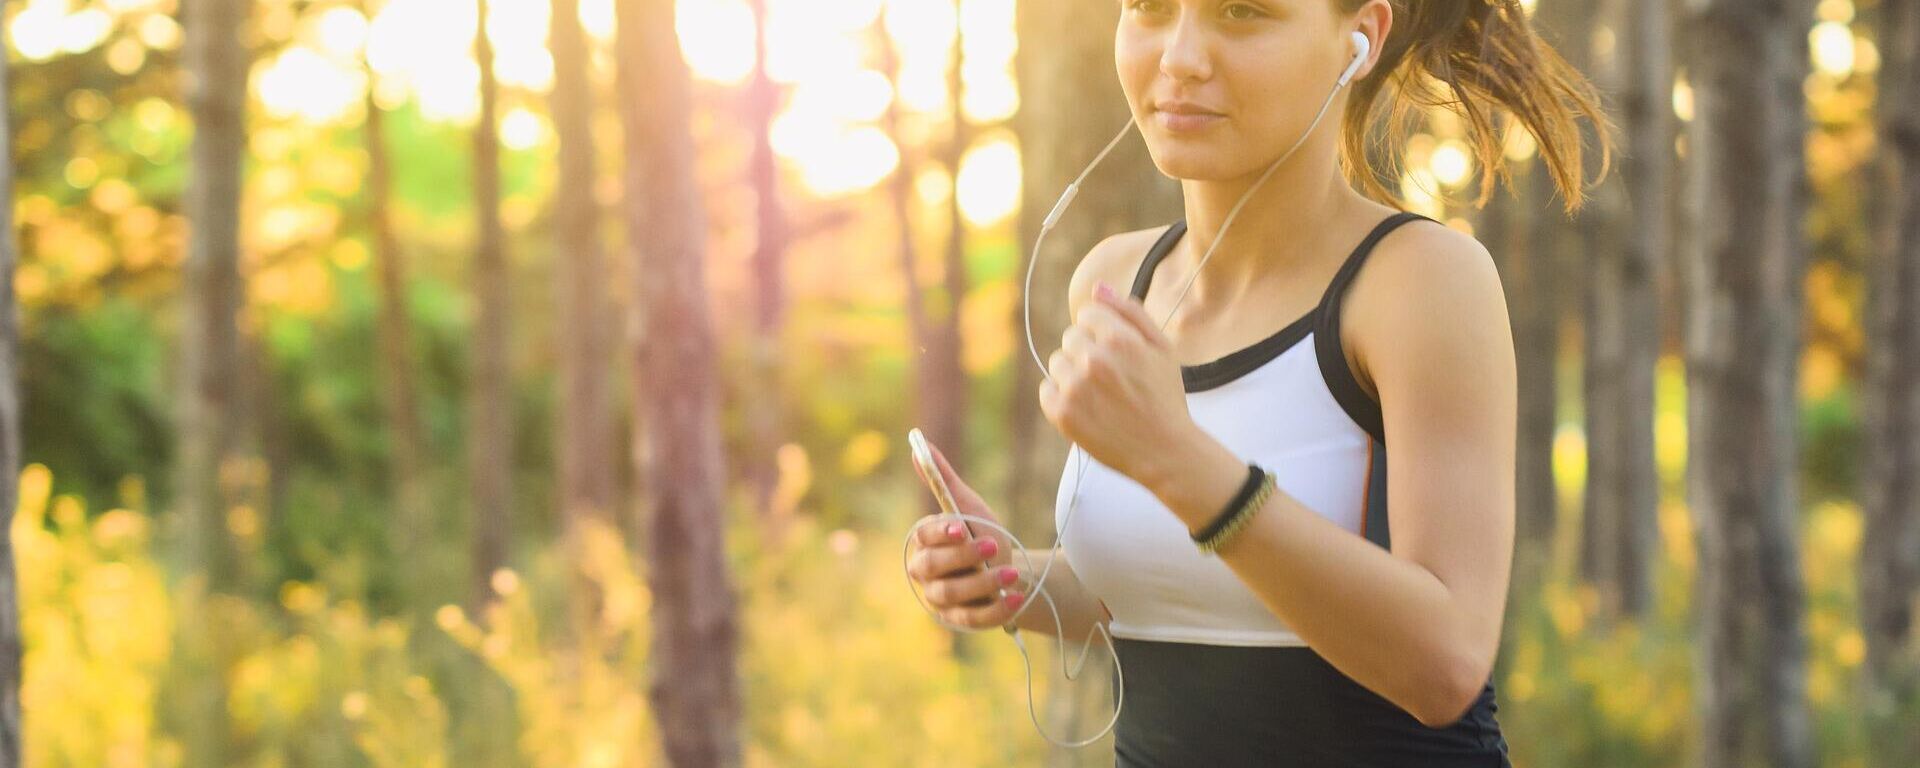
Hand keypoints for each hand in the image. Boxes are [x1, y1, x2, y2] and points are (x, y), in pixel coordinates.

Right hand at [906, 438, 1025, 628]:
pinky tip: (1015, 597)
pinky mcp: (961, 621)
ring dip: (983, 583)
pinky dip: (995, 609)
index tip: (961, 527)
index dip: (940, 533)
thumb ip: (943, 481)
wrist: (1010, 572)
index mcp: (925, 544)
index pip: (924, 538)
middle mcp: (926, 574)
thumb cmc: (983, 535)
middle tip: (993, 545)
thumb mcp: (969, 507)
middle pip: (933, 567)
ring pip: (953, 594)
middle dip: (963, 556)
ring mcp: (942, 600)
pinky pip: (974, 619)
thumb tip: (918, 443)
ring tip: (1011, 573)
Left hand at [1038, 282, 1197, 484]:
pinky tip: (1088, 408)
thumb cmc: (1164, 397)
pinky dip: (1061, 397)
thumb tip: (1098, 287)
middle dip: (1087, 352)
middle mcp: (1094, 360)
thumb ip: (1130, 312)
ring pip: (1057, 362)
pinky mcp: (1062, 414)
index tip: (1116, 353)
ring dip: (1073, 374)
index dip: (1102, 332)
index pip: (1087, 314)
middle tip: (1112, 378)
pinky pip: (1047, 390)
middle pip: (1071, 337)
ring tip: (1101, 395)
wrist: (1164, 451)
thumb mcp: (1161, 348)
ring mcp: (1075, 388)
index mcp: (1119, 339)